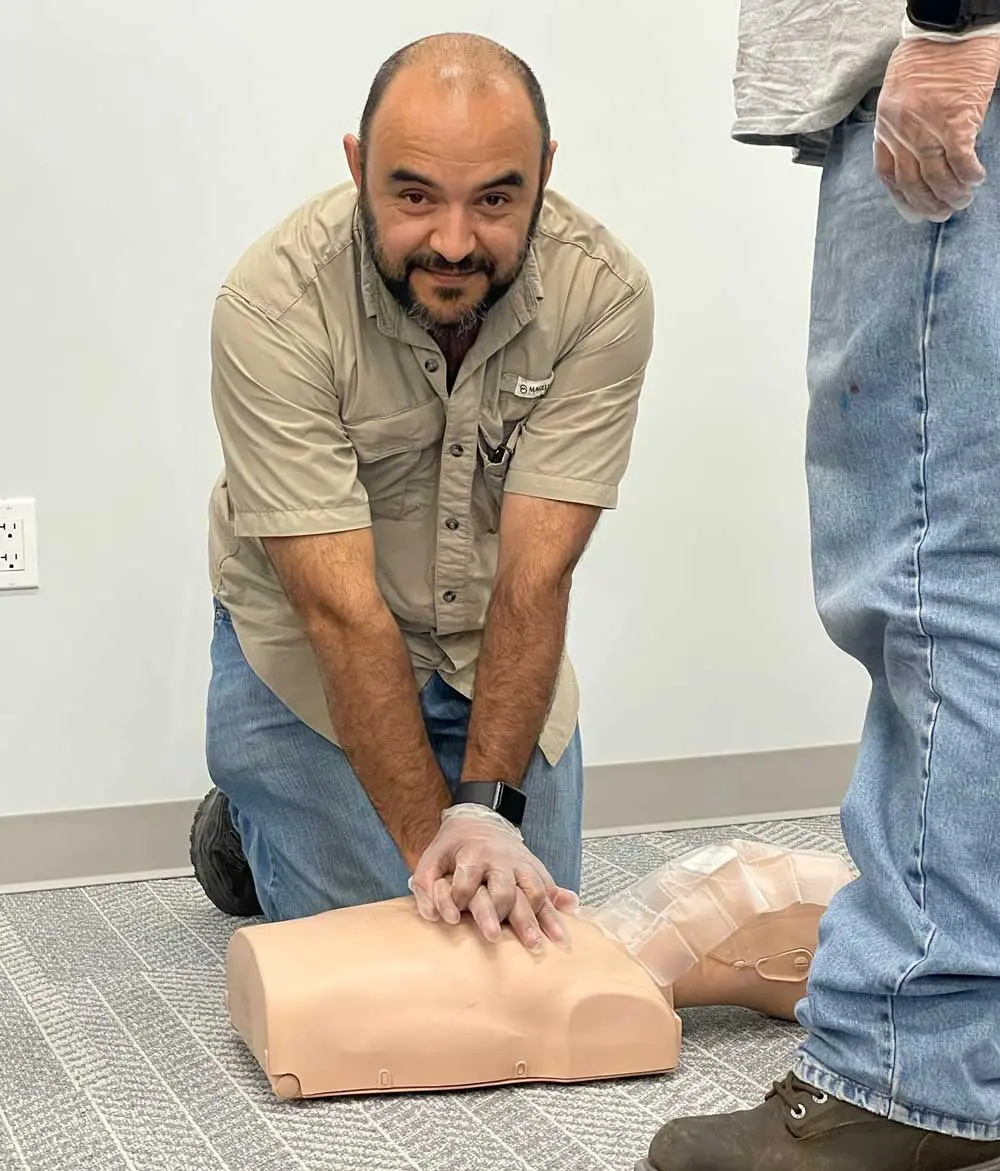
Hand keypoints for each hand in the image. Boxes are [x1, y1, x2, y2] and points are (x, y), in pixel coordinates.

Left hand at [408, 805, 578, 951]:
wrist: (478, 823)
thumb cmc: (453, 849)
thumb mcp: (431, 859)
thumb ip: (426, 886)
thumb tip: (435, 918)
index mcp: (473, 854)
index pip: (467, 880)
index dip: (459, 898)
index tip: (454, 919)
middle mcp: (501, 859)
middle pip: (505, 889)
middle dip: (500, 914)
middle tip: (495, 938)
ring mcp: (522, 864)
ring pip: (534, 891)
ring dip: (537, 920)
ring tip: (538, 945)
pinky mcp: (535, 870)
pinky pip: (549, 890)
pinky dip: (557, 911)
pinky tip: (561, 932)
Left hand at [874, 34, 999, 221]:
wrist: (948, 27)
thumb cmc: (926, 58)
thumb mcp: (898, 95)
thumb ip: (900, 126)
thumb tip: (913, 157)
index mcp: (885, 125)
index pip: (887, 173)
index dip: (901, 197)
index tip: (914, 210)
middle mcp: (902, 129)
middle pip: (911, 181)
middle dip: (927, 203)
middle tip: (943, 213)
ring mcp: (927, 124)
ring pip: (936, 175)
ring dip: (951, 194)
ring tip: (962, 200)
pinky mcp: (955, 116)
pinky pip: (960, 157)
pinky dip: (968, 174)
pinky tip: (975, 179)